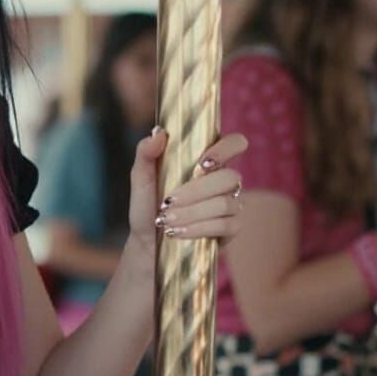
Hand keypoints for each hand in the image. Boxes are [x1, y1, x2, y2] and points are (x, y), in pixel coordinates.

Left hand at [127, 129, 249, 251]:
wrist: (147, 242)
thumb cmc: (148, 206)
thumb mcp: (141, 178)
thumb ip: (146, 152)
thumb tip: (158, 132)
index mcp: (208, 161)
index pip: (235, 143)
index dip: (226, 149)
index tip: (202, 164)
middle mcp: (225, 180)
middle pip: (229, 177)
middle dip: (196, 191)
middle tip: (167, 202)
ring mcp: (232, 204)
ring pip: (225, 203)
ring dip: (193, 212)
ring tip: (166, 220)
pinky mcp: (232, 228)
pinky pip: (226, 225)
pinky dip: (198, 229)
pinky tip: (178, 232)